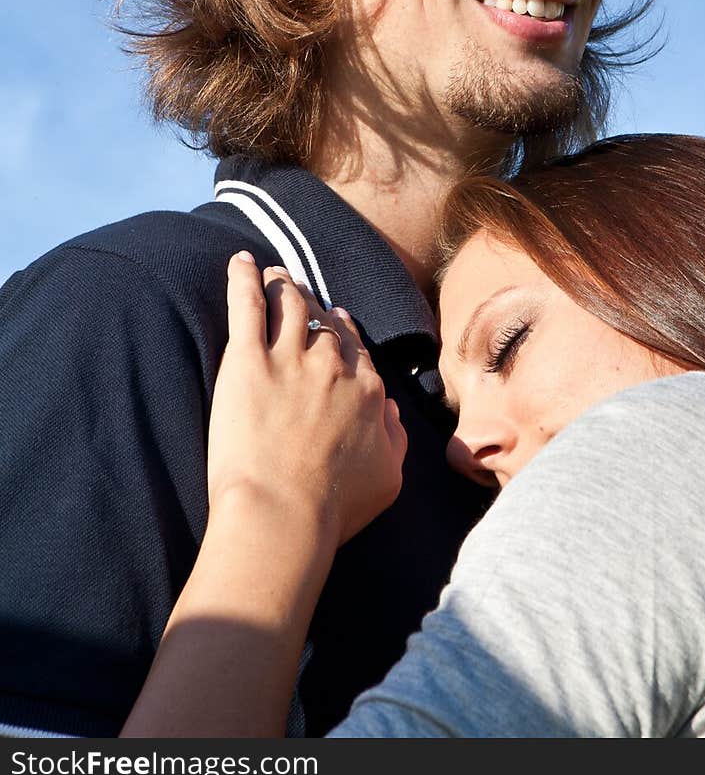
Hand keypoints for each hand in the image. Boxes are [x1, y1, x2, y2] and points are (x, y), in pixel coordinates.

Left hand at [208, 253, 407, 549]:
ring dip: (283, 284)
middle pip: (323, 323)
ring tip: (272, 273)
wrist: (283, 513)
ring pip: (289, 304)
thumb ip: (395, 438)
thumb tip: (390, 410)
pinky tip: (240, 261)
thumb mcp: (387, 479)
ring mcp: (289, 358)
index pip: (357, 349)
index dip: (345, 332)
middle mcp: (333, 365)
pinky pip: (248, 305)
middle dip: (312, 305)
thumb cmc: (334, 508)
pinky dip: (243, 279)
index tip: (336, 322)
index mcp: (367, 391)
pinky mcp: (247, 360)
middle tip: (298, 292)